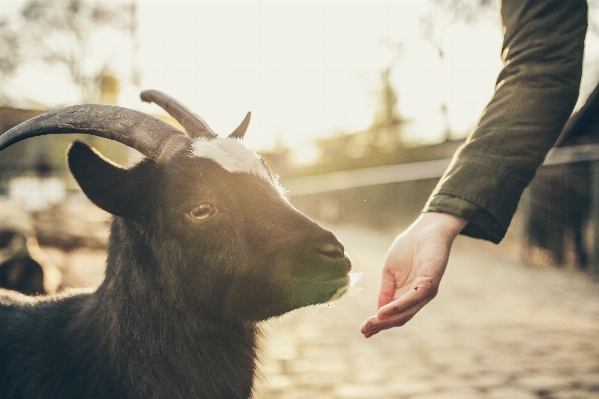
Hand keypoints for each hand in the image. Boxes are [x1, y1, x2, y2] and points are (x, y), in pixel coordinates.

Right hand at [360, 212, 466, 336]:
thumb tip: (378, 312)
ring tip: (372, 323)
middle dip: (381, 326)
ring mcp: (424, 292)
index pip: (393, 315)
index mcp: (406, 295)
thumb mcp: (390, 272)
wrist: (425, 231)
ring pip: (406, 313)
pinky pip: (412, 299)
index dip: (378, 323)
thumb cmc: (408, 248)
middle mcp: (417, 298)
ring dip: (388, 320)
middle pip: (399, 318)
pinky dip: (397, 307)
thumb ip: (386, 291)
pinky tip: (383, 311)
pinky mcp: (430, 284)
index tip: (363, 330)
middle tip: (364, 330)